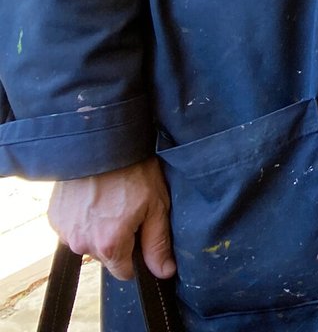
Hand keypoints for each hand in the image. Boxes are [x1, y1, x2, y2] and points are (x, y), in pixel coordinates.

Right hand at [47, 158, 175, 281]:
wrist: (101, 144)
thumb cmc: (133, 173)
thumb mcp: (156, 206)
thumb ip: (157, 244)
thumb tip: (164, 272)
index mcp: (109, 245)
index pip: (123, 271)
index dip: (136, 257)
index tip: (141, 236)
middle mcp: (82, 243)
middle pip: (106, 255)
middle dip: (118, 239)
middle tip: (128, 209)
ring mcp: (64, 231)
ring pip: (88, 241)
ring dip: (99, 229)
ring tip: (110, 200)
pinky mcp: (54, 217)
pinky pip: (73, 228)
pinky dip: (83, 218)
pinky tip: (94, 197)